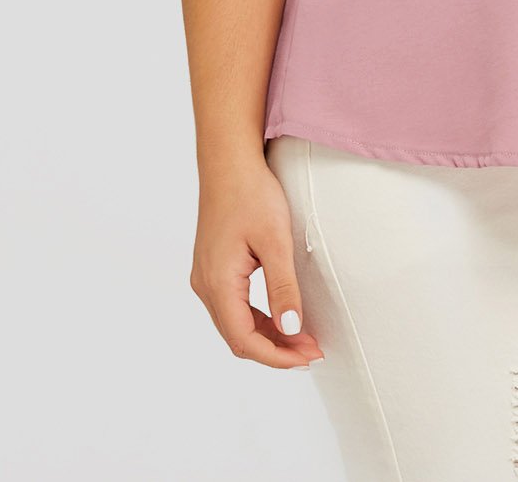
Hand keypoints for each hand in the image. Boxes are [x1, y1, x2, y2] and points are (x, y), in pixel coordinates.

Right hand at [189, 156, 325, 367]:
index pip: (245, 340)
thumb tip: (291, 331)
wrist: (229, 162)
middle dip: (276, 349)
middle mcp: (205, 285)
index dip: (278, 356)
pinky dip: (258, 318)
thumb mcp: (275, 241)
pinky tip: (281, 316)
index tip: (308, 357)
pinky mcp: (213, 267)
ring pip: (235, 323)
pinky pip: (233, 306)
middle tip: (312, 350)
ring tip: (302, 337)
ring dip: (268, 335)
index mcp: (217, 283)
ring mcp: (206, 276)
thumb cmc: (251, 193)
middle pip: (238, 337)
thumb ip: (283, 288)